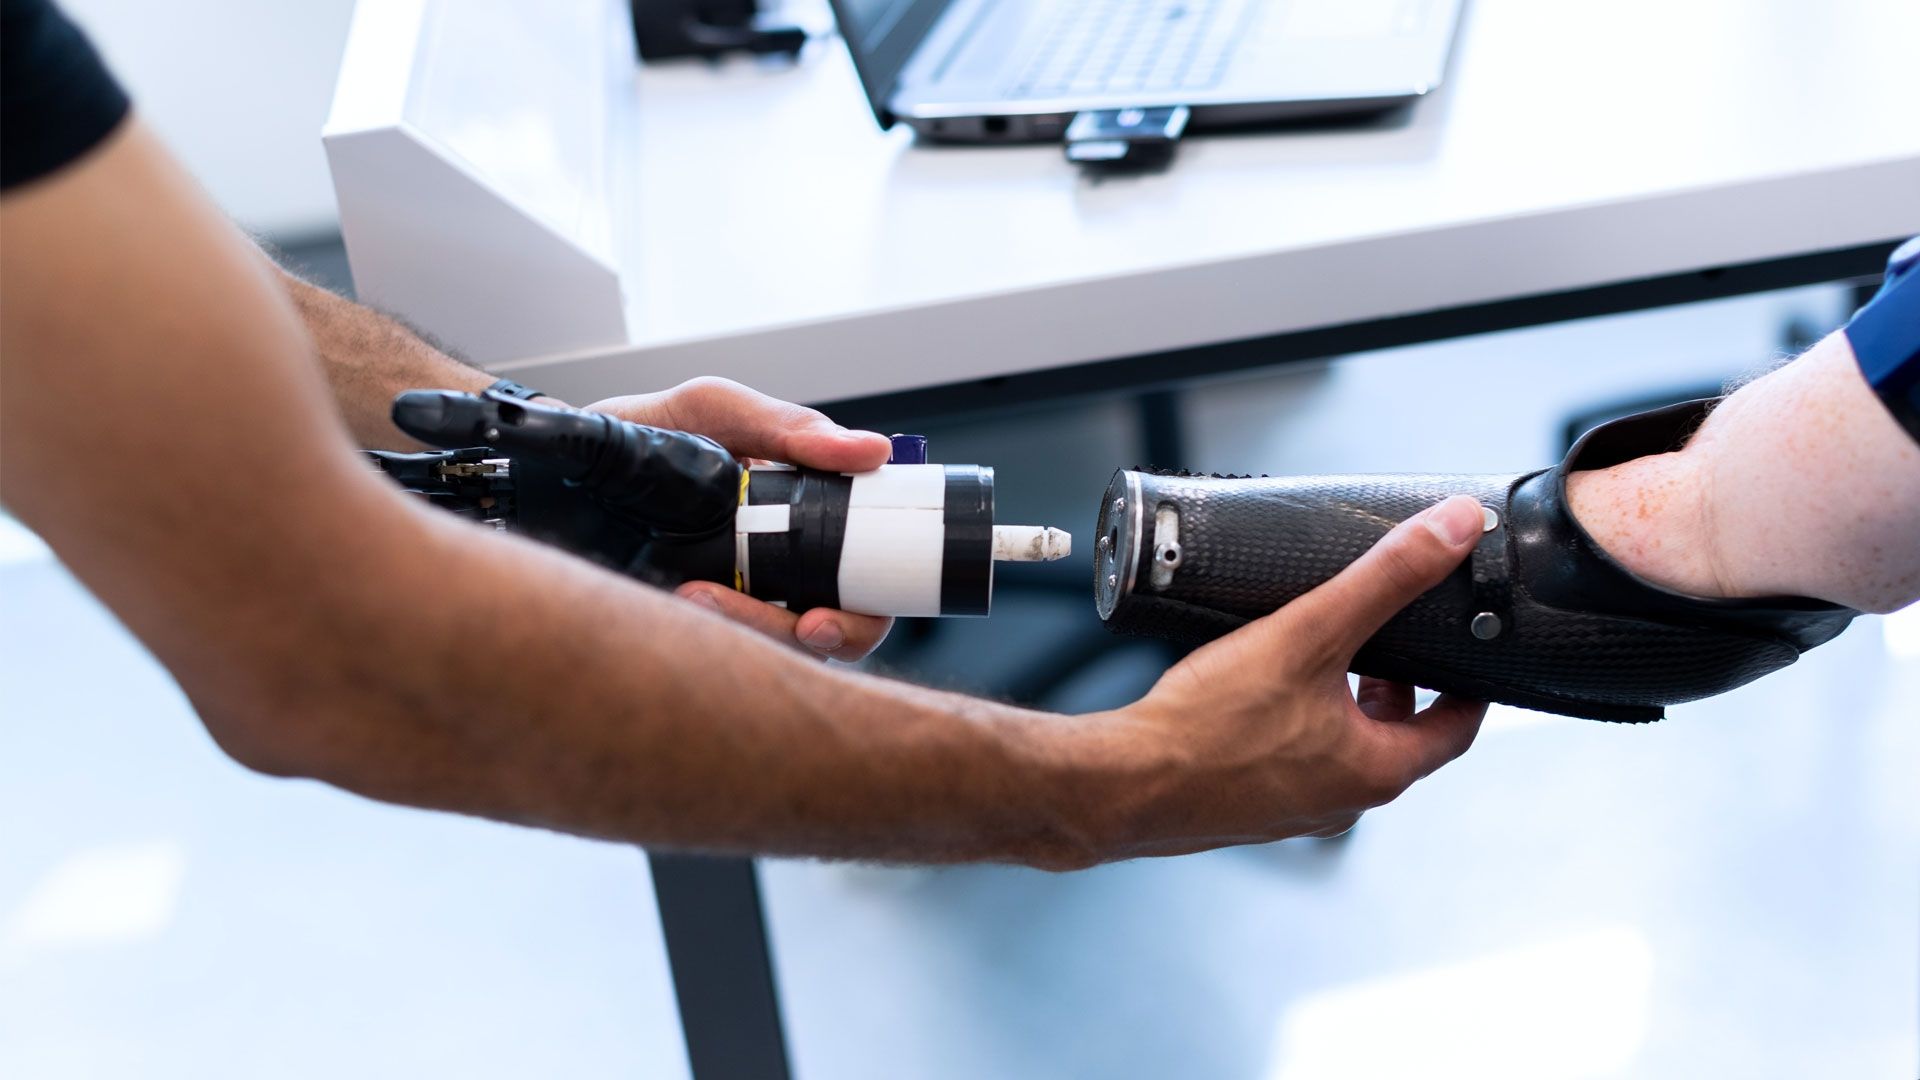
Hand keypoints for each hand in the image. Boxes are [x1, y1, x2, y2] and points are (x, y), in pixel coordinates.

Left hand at [585, 377, 895, 660]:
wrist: (568, 459)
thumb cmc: (649, 431)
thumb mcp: (715, 409)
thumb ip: (787, 426)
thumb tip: (871, 451)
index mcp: (808, 518)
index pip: (871, 581)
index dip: (866, 611)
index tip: (823, 617)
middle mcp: (784, 569)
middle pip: (836, 631)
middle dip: (825, 639)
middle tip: (799, 627)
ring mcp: (741, 599)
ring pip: (779, 650)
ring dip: (755, 634)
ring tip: (700, 598)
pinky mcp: (693, 623)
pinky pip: (722, 654)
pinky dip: (712, 637)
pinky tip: (679, 604)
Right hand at [1067, 496, 1490, 863]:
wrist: (1122, 785)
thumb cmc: (1211, 726)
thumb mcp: (1309, 634)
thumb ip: (1384, 579)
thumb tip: (1453, 530)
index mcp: (1375, 772)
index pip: (1454, 731)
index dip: (1466, 688)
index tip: (1464, 657)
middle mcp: (1341, 804)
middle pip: (1393, 738)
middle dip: (1392, 686)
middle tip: (1381, 641)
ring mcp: (1291, 813)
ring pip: (1337, 751)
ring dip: (1338, 705)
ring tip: (1312, 656)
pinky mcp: (1245, 810)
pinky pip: (1288, 764)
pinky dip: (1290, 727)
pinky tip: (1253, 693)